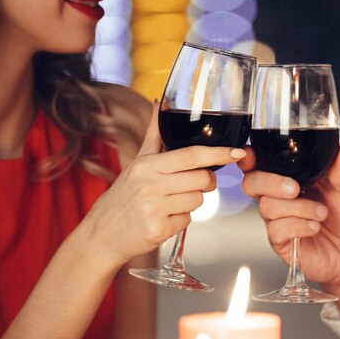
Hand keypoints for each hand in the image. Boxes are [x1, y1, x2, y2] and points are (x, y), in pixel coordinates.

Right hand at [81, 100, 245, 267]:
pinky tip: (164, 217)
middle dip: (205, 182)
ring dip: (191, 201)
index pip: (191, 155)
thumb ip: (154, 135)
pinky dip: (181, 219)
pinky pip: (188, 220)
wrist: (103, 234)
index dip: (218, 153)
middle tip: (193, 183)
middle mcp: (149, 185)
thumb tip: (160, 103)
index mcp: (146, 166)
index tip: (236, 152)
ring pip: (198, 200)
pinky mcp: (158, 230)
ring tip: (170, 202)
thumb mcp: (137, 163)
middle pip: (202, 179)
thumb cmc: (122, 197)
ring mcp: (153, 209)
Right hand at [239, 138, 339, 316]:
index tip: (250, 154)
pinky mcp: (281, 242)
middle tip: (295, 189)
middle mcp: (278, 197)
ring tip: (322, 213)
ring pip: (267, 206)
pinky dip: (298, 225)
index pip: (258, 165)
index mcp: (289, 177)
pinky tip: (314, 227)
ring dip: (298, 208)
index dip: (248, 158)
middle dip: (270, 182)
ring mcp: (277, 220)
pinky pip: (276, 230)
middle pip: (252, 183)